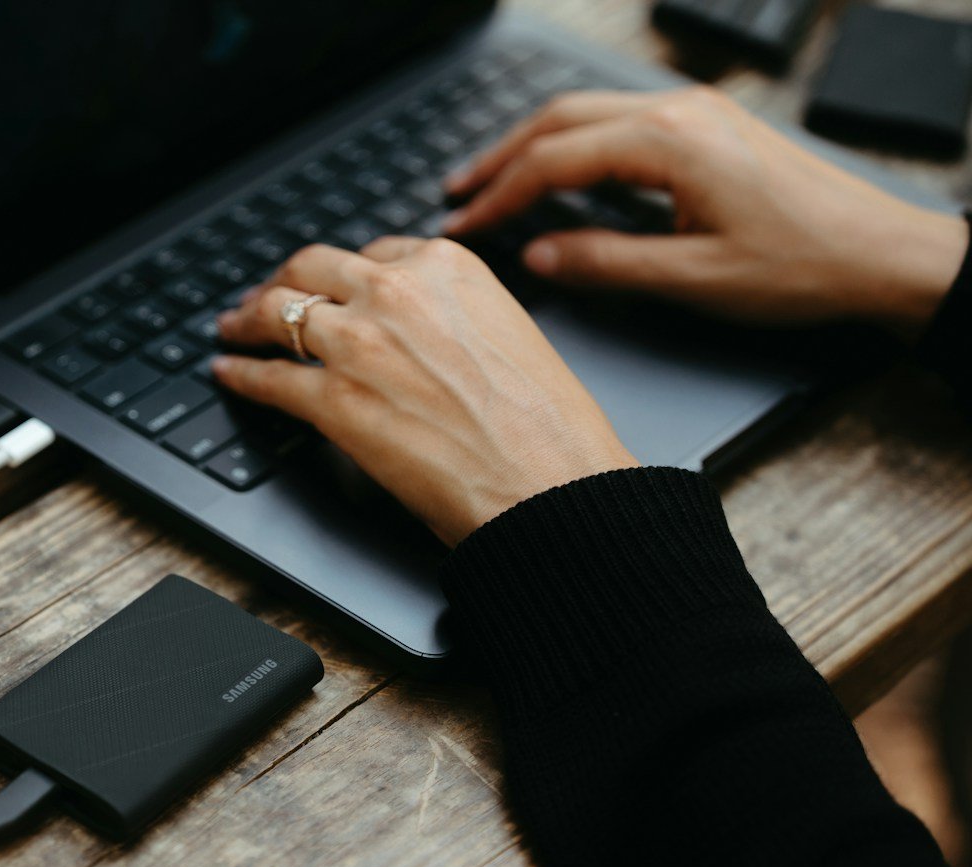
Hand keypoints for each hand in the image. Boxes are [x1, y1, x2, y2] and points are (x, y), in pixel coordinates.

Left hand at [213, 238, 635, 545]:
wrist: (549, 483)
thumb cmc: (545, 427)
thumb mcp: (510, 337)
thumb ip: (457, 321)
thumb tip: (427, 337)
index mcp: (447, 268)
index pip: (374, 254)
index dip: (342, 273)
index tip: (328, 284)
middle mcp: (397, 292)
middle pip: (312, 268)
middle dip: (283, 281)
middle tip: (266, 298)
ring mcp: (358, 344)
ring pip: (279, 313)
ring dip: (247, 321)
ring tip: (233, 329)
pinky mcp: (333, 401)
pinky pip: (269, 378)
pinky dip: (241, 375)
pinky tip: (229, 373)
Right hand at [445, 87, 967, 335]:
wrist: (884, 254)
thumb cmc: (805, 266)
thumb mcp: (693, 280)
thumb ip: (607, 263)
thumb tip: (538, 256)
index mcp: (670, 143)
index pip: (554, 160)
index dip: (499, 197)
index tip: (462, 227)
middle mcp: (681, 112)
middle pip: (561, 118)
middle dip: (500, 157)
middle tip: (457, 194)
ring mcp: (698, 112)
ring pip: (589, 112)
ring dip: (534, 144)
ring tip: (492, 181)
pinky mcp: (711, 126)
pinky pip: (621, 118)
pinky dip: (574, 142)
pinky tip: (561, 171)